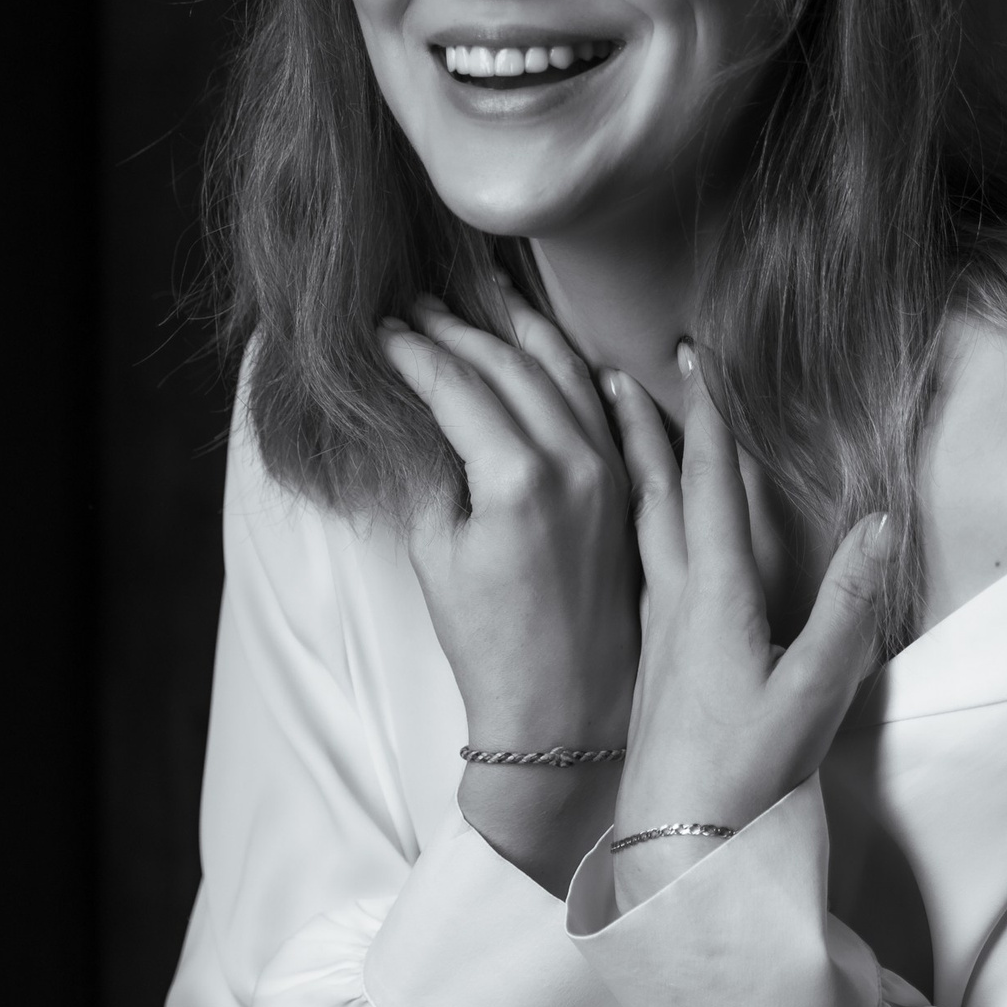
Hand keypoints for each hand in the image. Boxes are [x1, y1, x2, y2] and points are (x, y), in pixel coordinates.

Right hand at [378, 288, 639, 892]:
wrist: (561, 709)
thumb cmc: (489, 641)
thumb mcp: (434, 550)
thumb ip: (430, 467)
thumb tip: (419, 409)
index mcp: (516, 477)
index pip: (455, 383)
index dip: (413, 350)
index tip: (381, 329)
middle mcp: (572, 461)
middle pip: (508, 365)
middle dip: (458, 328)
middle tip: (417, 305)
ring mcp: (608, 471)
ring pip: (563, 372)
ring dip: (519, 329)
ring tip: (482, 297)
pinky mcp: (625, 489)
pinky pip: (598, 405)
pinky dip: (569, 367)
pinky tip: (548, 345)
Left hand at [606, 346, 890, 903]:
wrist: (670, 852)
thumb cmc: (745, 779)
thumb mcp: (813, 694)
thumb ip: (849, 606)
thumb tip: (881, 520)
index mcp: (713, 599)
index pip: (710, 488)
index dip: (707, 419)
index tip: (692, 356)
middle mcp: (673, 604)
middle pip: (656, 494)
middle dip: (642, 427)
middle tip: (613, 368)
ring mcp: (654, 635)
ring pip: (636, 528)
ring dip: (629, 469)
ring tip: (604, 425)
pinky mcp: (648, 665)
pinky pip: (631, 565)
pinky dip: (627, 522)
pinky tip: (627, 528)